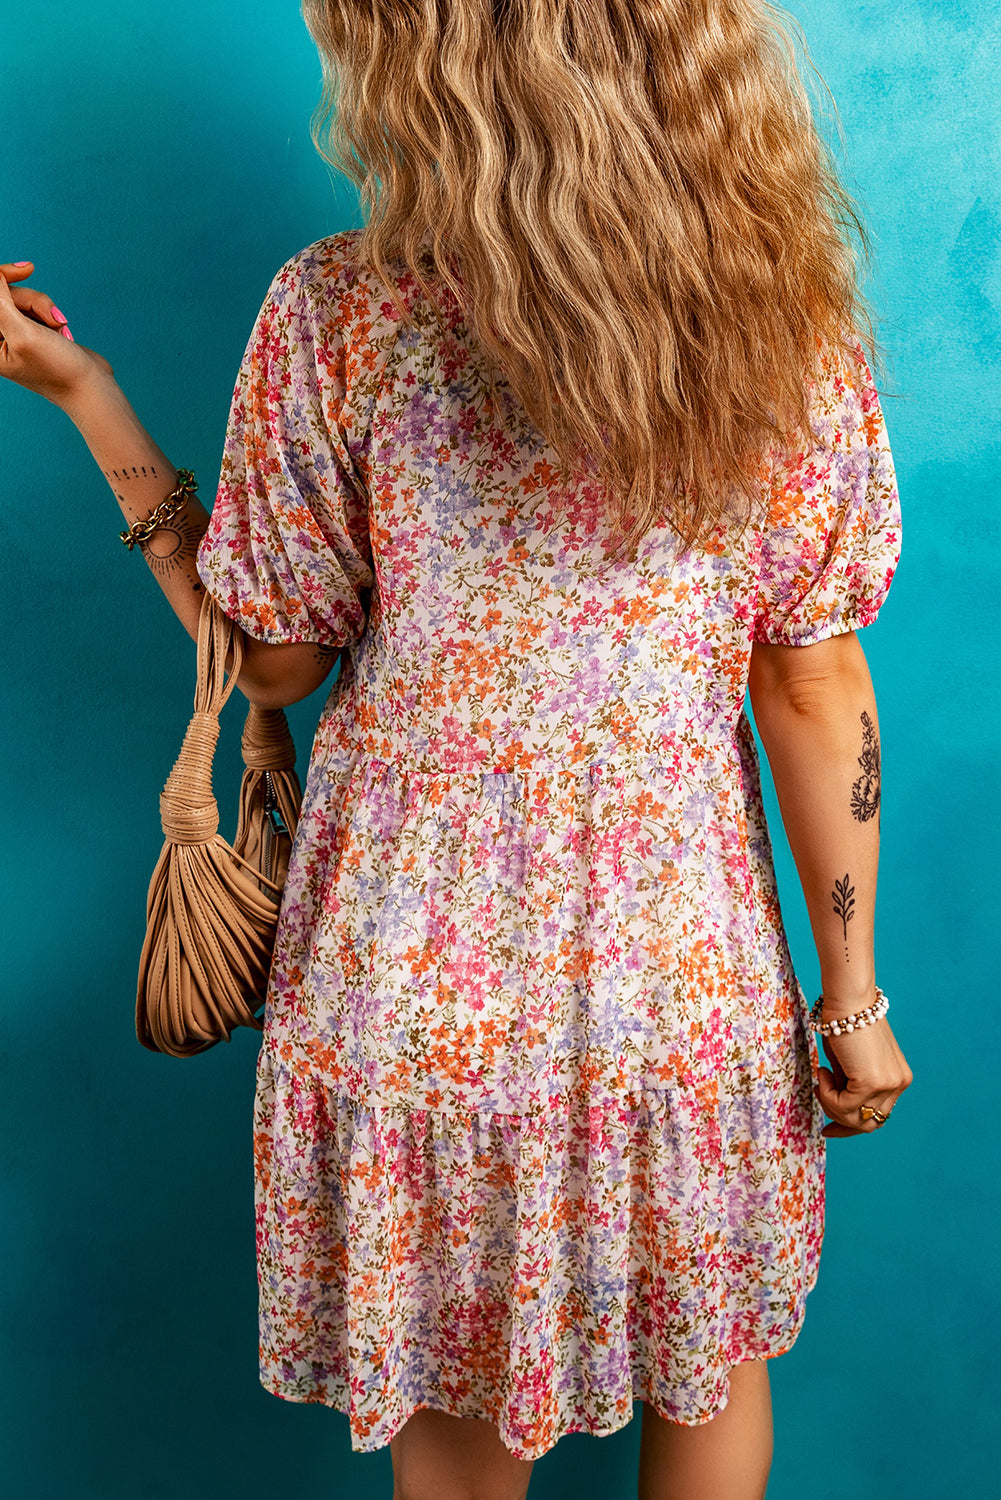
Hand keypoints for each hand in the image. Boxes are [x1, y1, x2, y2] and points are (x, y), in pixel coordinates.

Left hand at [0, 260, 114, 407]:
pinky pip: (35, 307)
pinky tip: (62, 333)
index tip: (27, 269)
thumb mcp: (24, 334)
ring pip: (22, 299)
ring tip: (60, 331)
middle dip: (33, 302)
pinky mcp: (30, 331)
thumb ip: (1, 302)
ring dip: (45, 310)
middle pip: (4, 295)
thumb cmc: (57, 370)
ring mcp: (13, 334)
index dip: (3, 278)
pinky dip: (50, 316)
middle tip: (54, 320)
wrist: (90, 388)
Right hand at [814, 1014, 912, 1137]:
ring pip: (855, 1119)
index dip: (851, 1126)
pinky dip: (826, 1093)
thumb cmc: (844, 1022)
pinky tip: (823, 1070)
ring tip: (822, 1076)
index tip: (829, 1129)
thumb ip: (851, 1086)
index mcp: (898, 1078)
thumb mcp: (851, 1063)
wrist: (848, 1000)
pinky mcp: (872, 1082)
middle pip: (869, 1123)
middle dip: (839, 1118)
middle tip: (819, 1097)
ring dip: (830, 1103)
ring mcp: (888, 1084)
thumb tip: (838, 1108)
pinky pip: (842, 1106)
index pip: (878, 1116)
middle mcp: (899, 1083)